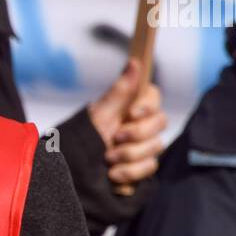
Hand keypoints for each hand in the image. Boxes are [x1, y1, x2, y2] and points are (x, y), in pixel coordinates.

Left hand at [87, 58, 166, 185]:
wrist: (74, 170)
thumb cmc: (84, 138)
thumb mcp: (99, 114)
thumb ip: (120, 91)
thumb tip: (134, 61)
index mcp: (130, 106)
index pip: (154, 96)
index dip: (146, 106)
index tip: (131, 114)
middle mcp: (141, 124)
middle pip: (160, 122)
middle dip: (135, 135)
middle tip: (114, 139)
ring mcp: (144, 146)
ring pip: (155, 147)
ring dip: (128, 155)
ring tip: (107, 159)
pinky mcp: (143, 167)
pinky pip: (150, 167)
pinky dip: (129, 172)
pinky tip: (113, 174)